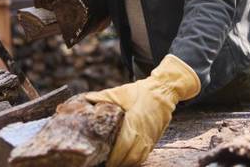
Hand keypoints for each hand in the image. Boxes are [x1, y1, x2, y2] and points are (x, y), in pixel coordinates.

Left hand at [84, 54, 200, 166]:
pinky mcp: (153, 140)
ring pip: (136, 159)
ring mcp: (149, 139)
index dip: (111, 157)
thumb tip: (86, 99)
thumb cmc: (141, 91)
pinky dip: (134, 160)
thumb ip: (103, 97)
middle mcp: (142, 134)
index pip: (121, 148)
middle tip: (103, 162)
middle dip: (115, 162)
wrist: (163, 90)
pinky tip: (126, 160)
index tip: (100, 158)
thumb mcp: (121, 92)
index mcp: (133, 123)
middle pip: (128, 157)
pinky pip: (143, 156)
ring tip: (112, 163)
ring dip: (125, 163)